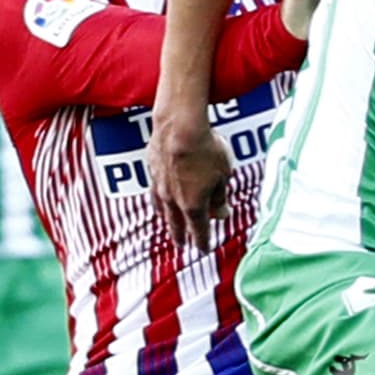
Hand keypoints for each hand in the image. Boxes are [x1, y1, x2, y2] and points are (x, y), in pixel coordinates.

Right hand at [147, 108, 233, 253]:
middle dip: (181, 236)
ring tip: (168, 222)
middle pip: (176, 224)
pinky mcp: (151, 168)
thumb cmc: (206, 148)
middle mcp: (173, 199)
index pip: (198, 231)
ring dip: (167, 218)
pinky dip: (159, 195)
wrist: (179, 124)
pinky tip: (160, 193)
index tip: (203, 250)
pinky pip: (155, 188)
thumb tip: (223, 213)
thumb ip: (220, 197)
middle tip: (181, 245)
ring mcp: (159, 184)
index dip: (202, 243)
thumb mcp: (223, 175)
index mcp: (193, 205)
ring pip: (162, 208)